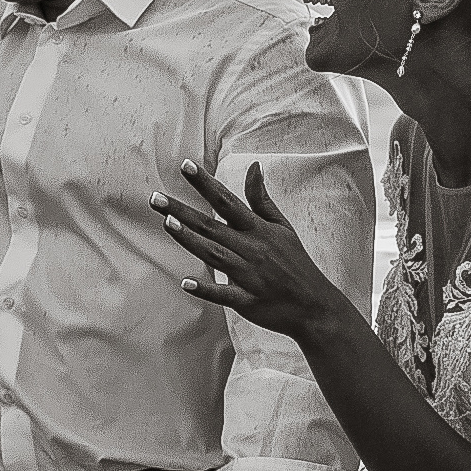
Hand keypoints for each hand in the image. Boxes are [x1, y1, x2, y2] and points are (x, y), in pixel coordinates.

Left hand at [154, 161, 346, 339]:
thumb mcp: (282, 227)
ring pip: (215, 255)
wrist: (315, 305)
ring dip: (190, 240)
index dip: (206, 183)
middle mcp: (252, 249)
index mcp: (258, 230)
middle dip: (182, 211)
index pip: (227, 201)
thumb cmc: (295, 263)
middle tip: (154, 198)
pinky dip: (207, 289)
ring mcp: (249, 275)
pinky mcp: (248, 301)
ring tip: (167, 223)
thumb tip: (254, 167)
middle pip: (211, 226)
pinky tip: (186, 283)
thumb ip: (261, 200)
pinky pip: (225, 294)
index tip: (185, 165)